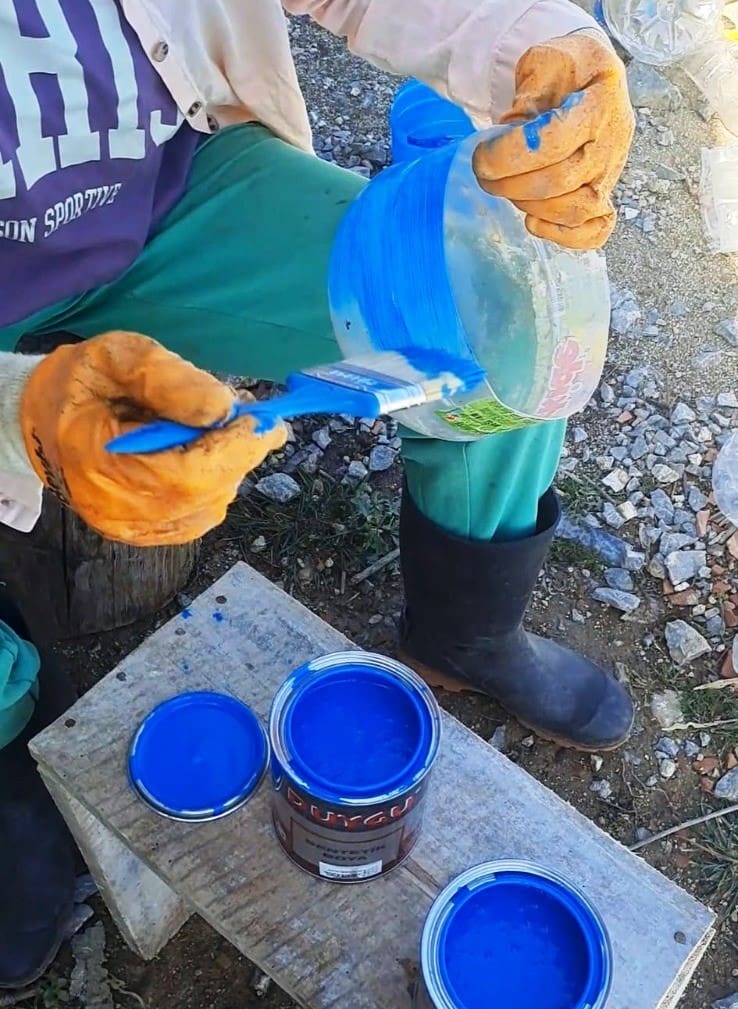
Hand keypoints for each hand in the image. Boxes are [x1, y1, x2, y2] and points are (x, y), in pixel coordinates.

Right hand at [19, 331, 284, 546]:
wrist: (42, 420)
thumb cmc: (81, 384)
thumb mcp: (117, 357)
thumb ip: (169, 378)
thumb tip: (223, 408)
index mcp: (101, 464)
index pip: (188, 475)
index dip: (235, 449)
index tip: (266, 420)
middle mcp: (118, 512)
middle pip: (205, 493)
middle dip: (239, 452)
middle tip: (254, 417)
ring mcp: (132, 529)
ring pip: (210, 506)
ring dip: (228, 466)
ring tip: (217, 429)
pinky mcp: (145, 534)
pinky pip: (199, 516)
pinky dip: (216, 484)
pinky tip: (205, 455)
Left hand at [472, 34, 633, 249]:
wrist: (595, 76)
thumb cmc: (567, 69)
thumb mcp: (545, 60)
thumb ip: (531, 90)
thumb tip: (515, 130)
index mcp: (601, 100)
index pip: (552, 141)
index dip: (510, 155)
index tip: (482, 155)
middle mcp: (613, 140)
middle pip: (560, 181)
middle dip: (511, 184)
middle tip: (485, 175)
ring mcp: (612, 172)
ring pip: (575, 209)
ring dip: (531, 207)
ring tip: (507, 190)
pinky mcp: (607, 193)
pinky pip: (596, 230)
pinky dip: (563, 236)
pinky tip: (533, 222)